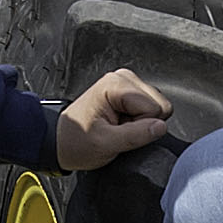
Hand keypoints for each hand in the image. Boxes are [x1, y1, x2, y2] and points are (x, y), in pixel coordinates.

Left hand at [53, 67, 171, 169]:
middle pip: (159, 104)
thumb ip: (136, 135)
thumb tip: (160, 127)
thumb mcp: (105, 144)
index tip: (119, 130)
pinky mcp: (130, 92)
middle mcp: (123, 78)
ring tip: (117, 126)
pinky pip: (150, 108)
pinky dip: (138, 120)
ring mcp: (127, 84)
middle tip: (118, 129)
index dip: (141, 126)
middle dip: (143, 123)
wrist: (61, 141)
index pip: (154, 107)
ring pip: (157, 106)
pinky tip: (120, 122)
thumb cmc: (76, 141)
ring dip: (140, 122)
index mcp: (116, 84)